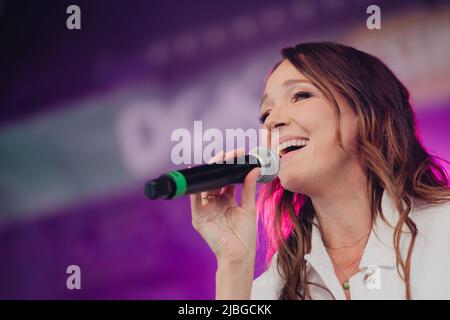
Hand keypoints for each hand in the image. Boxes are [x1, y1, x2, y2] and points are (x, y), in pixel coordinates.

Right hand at [190, 149, 260, 264]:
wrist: (239, 254)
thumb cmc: (245, 235)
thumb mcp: (249, 207)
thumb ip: (249, 188)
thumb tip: (255, 169)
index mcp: (227, 200)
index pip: (226, 179)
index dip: (230, 167)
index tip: (238, 154)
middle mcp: (215, 202)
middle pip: (214, 180)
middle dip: (220, 166)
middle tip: (228, 154)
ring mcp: (206, 209)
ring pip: (205, 187)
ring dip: (210, 173)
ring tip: (218, 160)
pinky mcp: (198, 217)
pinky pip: (195, 200)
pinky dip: (194, 189)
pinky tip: (198, 176)